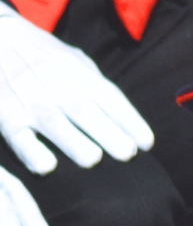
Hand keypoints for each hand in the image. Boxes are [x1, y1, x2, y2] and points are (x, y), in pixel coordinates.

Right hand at [0, 5, 153, 174]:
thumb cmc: (45, 58)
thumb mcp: (75, 61)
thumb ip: (100, 88)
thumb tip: (134, 128)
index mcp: (78, 75)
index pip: (109, 98)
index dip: (130, 122)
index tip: (146, 144)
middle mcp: (55, 87)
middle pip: (85, 112)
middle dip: (109, 134)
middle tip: (126, 154)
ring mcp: (29, 101)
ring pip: (54, 124)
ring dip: (76, 144)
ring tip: (93, 159)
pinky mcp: (7, 117)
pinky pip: (20, 139)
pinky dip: (33, 153)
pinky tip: (48, 167)